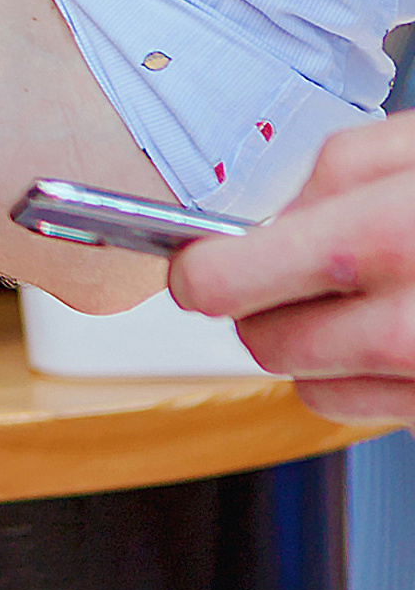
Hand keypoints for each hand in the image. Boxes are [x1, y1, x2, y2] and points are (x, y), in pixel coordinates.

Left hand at [174, 115, 414, 422]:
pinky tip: (413, 333)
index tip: (197, 265)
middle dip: (265, 310)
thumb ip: (332, 175)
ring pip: (316, 391)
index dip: (202, 273)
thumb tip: (264, 221)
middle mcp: (410, 327)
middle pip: (267, 344)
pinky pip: (381, 414)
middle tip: (296, 275)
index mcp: (382, 237)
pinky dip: (377, 382)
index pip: (231, 282)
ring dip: (320, 353)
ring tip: (373, 300)